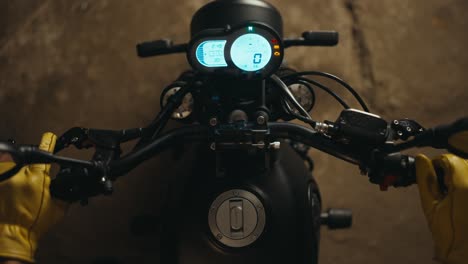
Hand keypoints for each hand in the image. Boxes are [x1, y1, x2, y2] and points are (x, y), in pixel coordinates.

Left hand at [0, 133, 67, 262]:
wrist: (11, 235)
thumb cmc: (34, 224)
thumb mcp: (59, 208)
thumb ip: (64, 193)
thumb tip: (69, 184)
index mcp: (38, 178)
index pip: (45, 151)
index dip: (49, 142)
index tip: (50, 137)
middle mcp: (20, 174)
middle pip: (29, 161)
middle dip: (33, 171)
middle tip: (33, 187)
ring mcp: (6, 177)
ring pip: (15, 167)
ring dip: (19, 176)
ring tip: (20, 192)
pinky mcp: (0, 181)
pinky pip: (5, 173)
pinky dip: (9, 178)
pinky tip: (12, 192)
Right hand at [416, 154, 467, 263]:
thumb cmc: (451, 236)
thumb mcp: (431, 207)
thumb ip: (426, 181)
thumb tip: (421, 160)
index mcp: (463, 184)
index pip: (449, 159)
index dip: (437, 165)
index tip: (432, 177)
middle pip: (461, 162)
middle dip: (449, 171)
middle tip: (443, 190)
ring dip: (460, 177)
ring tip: (454, 196)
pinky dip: (465, 184)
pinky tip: (462, 199)